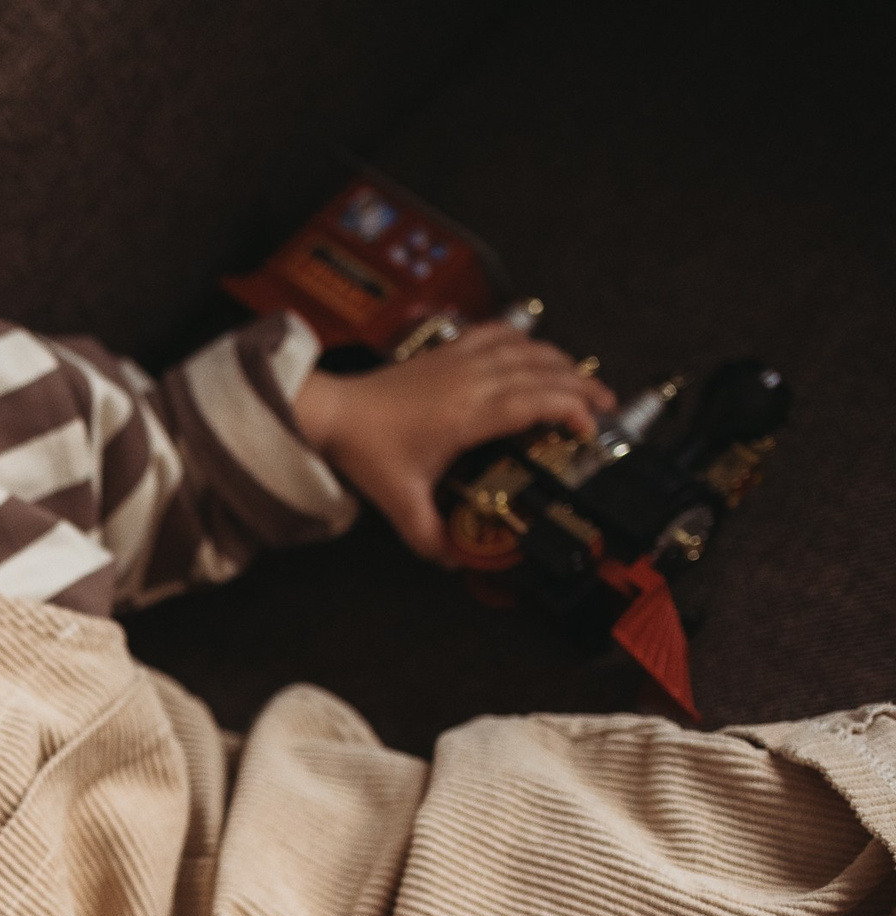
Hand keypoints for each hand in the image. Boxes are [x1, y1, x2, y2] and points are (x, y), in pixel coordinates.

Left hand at [293, 321, 615, 561]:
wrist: (332, 412)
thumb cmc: (365, 449)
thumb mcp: (401, 502)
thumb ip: (430, 536)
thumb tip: (455, 560)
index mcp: (468, 414)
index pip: (537, 401)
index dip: (571, 411)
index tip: (588, 431)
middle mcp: (471, 379)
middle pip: (544, 371)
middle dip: (582, 387)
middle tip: (605, 408)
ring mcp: (460, 359)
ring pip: (527, 348)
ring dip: (560, 362)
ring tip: (582, 382)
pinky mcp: (448, 351)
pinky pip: (497, 333)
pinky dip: (524, 340)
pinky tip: (536, 351)